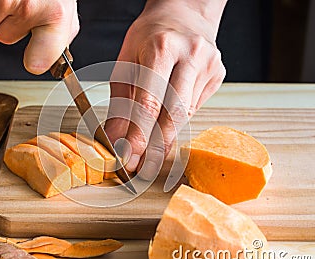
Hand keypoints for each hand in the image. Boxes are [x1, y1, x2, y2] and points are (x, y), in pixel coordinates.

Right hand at [0, 0, 78, 73]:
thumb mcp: (63, 11)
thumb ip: (55, 40)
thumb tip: (38, 64)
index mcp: (57, 15)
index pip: (45, 55)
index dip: (37, 60)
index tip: (33, 62)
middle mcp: (32, 7)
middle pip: (4, 38)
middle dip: (8, 23)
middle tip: (20, 4)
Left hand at [105, 0, 226, 179]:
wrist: (184, 16)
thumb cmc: (150, 37)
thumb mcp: (126, 64)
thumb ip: (121, 103)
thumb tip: (116, 138)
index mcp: (162, 47)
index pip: (150, 102)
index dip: (139, 135)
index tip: (129, 156)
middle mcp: (191, 55)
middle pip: (175, 113)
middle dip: (156, 146)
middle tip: (142, 167)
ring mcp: (209, 65)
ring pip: (186, 115)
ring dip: (166, 136)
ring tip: (150, 150)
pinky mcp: (218, 75)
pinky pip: (195, 108)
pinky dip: (178, 120)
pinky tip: (168, 119)